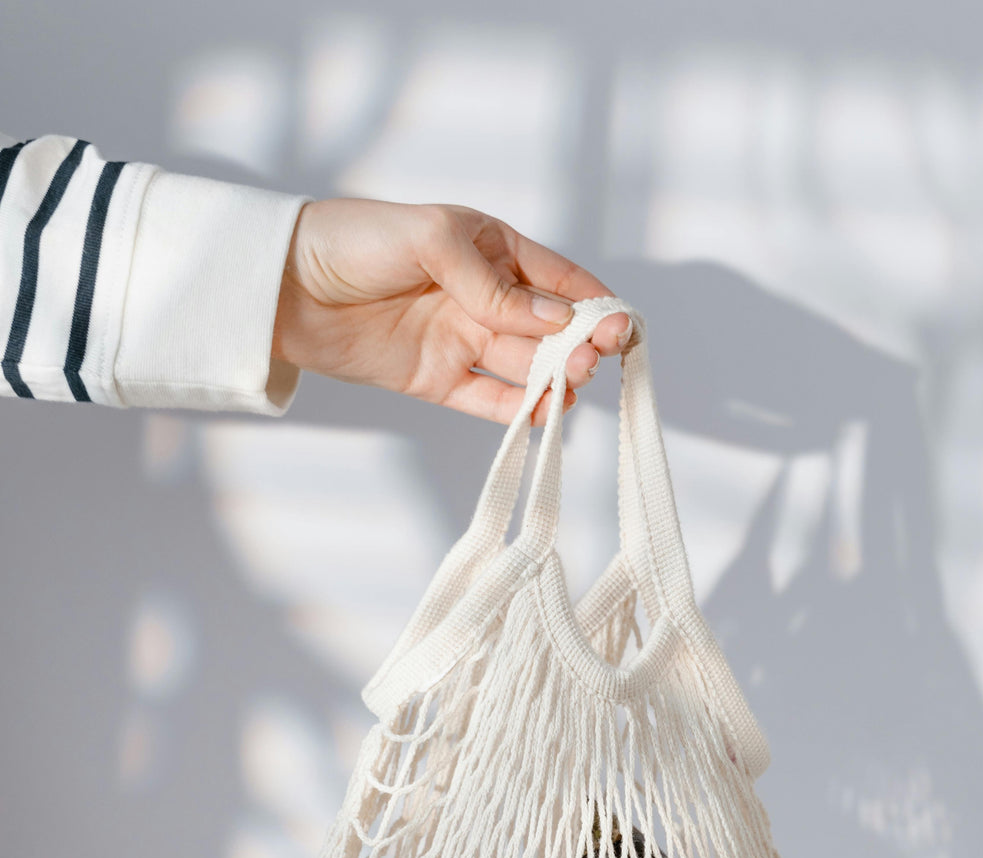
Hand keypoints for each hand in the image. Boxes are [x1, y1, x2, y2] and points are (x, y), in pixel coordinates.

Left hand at [271, 197, 630, 423]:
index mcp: (490, 248)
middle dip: (576, 345)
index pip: (557, 278)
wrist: (284, 285)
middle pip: (548, 329)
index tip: (619, 324)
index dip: (592, 302)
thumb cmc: (354, 240)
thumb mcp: (431, 240)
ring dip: (554, 378)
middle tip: (590, 359)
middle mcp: (482, 297)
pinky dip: (517, 411)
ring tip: (572, 385)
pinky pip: (487, 400)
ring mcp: (460, 341)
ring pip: (524, 366)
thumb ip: (491, 284)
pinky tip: (544, 414)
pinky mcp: (436, 381)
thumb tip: (552, 320)